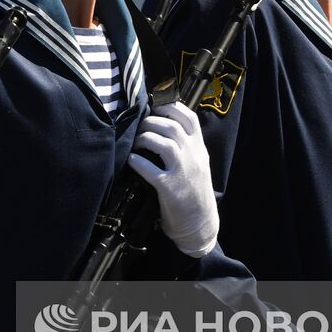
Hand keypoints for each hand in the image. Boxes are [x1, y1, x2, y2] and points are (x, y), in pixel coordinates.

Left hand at [128, 101, 218, 256]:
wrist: (201, 225)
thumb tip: (164, 124)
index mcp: (200, 149)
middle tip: (139, 128)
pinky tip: (131, 160)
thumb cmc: (194, 192)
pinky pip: (150, 169)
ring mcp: (183, 172)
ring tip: (135, 143)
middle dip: (150, 122)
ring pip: (162, 143)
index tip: (155, 106)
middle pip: (171, 126)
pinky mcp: (170, 189)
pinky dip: (137, 162)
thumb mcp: (198, 164)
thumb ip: (187, 146)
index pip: (189, 118)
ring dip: (143, 138)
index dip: (170, 106)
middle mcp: (193, 157)